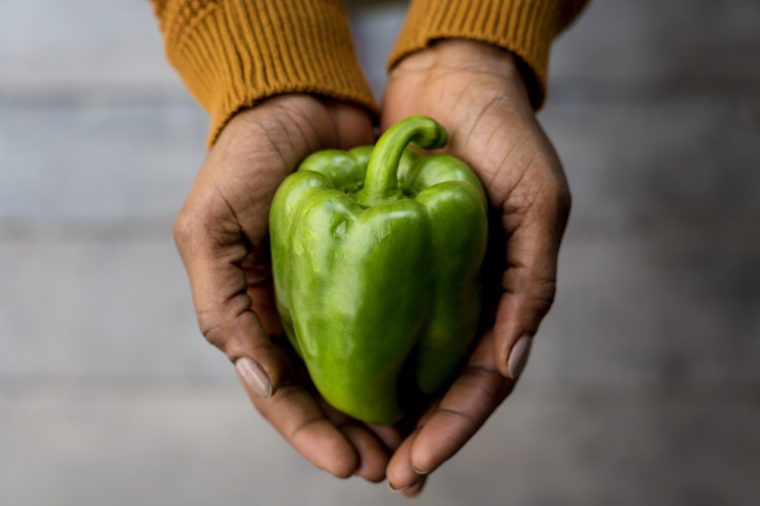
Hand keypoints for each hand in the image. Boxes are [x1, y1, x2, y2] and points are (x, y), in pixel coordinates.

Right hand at [173, 95, 401, 481]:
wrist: (298, 104)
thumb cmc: (242, 162)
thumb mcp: (208, 230)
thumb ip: (221, 305)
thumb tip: (259, 378)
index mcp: (256, 317)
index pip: (281, 393)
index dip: (311, 434)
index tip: (348, 465)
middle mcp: (302, 315)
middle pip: (330, 394)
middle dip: (358, 437)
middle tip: (394, 470)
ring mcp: (343, 294)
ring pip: (369, 368)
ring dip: (390, 412)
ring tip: (419, 446)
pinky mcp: (384, 268)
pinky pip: (400, 320)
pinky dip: (414, 358)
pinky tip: (437, 385)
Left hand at [381, 40, 570, 495]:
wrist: (453, 82)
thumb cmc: (505, 136)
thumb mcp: (537, 200)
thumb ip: (531, 281)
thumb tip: (508, 361)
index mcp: (508, 298)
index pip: (481, 381)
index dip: (452, 428)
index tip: (416, 464)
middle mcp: (466, 301)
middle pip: (441, 387)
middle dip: (415, 436)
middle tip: (381, 475)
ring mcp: (428, 285)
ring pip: (405, 364)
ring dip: (383, 412)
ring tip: (354, 451)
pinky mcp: (390, 262)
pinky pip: (372, 317)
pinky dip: (357, 356)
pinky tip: (334, 385)